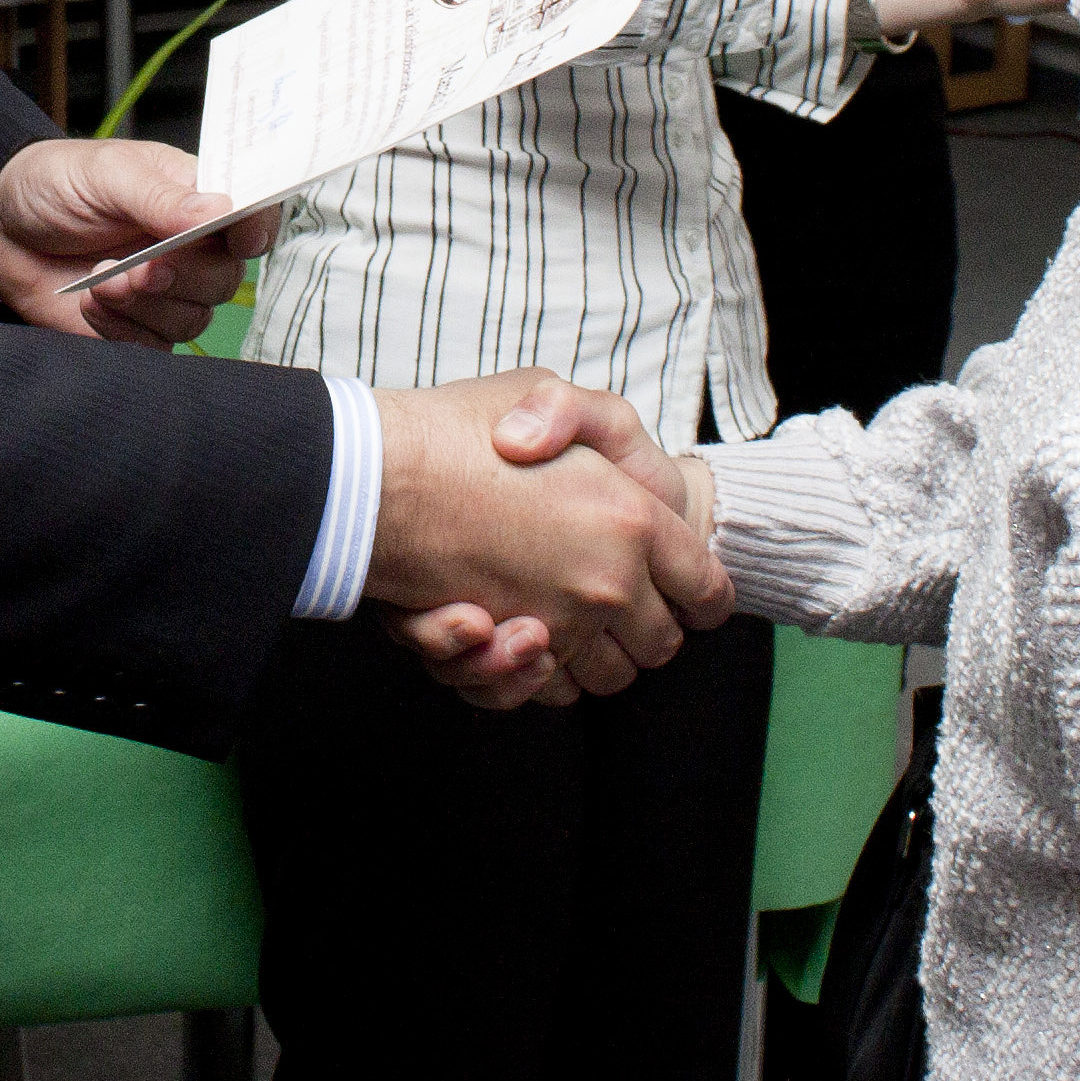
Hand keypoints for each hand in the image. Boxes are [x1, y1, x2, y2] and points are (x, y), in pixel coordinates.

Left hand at [0, 138, 272, 345]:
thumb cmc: (55, 184)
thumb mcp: (106, 175)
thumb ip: (160, 196)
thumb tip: (219, 210)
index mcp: (194, 198)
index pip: (253, 217)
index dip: (256, 231)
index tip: (239, 241)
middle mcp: (188, 248)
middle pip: (225, 280)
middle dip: (181, 276)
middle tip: (140, 266)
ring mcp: (164, 292)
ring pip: (192, 318)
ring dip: (144, 304)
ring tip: (99, 280)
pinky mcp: (135, 328)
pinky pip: (154, 346)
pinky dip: (121, 329)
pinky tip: (88, 302)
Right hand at [364, 373, 726, 707]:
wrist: (371, 474)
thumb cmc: (456, 427)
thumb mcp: (542, 389)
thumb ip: (584, 418)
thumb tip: (587, 468)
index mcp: (636, 521)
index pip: (707, 590)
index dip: (700, 592)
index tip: (682, 588)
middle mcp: (607, 585)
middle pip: (661, 644)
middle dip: (645, 629)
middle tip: (609, 593)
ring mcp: (557, 626)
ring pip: (606, 678)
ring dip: (589, 657)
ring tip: (554, 612)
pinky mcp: (503, 655)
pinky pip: (543, 691)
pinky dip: (533, 674)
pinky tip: (509, 634)